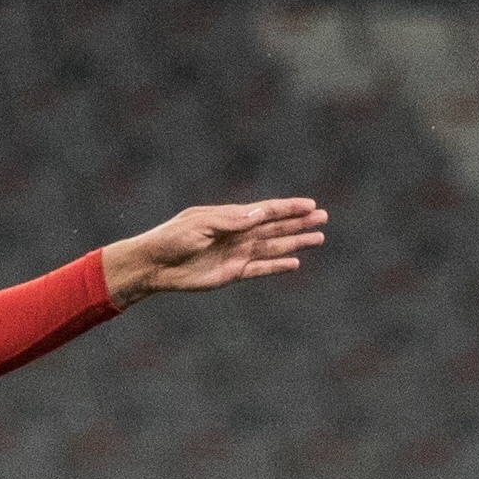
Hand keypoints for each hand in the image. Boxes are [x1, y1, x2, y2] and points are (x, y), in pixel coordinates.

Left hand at [101, 199, 327, 308]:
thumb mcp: (201, 224)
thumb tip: (261, 213)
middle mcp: (237, 233)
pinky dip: (277, 266)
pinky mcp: (231, 273)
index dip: (288, 208)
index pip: (266, 210)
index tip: (310, 205)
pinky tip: (295, 263)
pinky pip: (260, 269)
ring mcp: (236, 254)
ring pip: (273, 247)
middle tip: (323, 218)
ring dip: (295, 243)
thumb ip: (232, 220)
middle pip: (275, 227)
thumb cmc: (173, 238)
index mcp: (230, 216)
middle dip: (299, 223)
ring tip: (318, 238)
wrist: (154, 264)